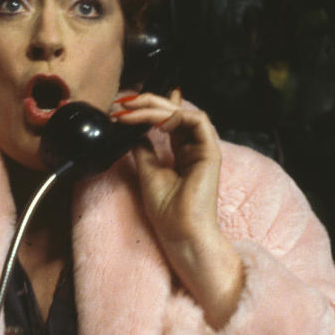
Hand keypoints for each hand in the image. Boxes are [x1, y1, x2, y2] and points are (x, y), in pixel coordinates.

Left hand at [112, 90, 242, 327]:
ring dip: (157, 108)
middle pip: (174, 112)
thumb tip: (133, 129)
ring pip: (184, 113)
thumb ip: (144, 148)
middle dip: (147, 102)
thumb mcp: (147, 171)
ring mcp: (203, 148)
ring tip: (134, 112)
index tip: (125, 103)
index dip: (150, 106)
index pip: (169, 119)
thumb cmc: (167, 211)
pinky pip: (198, 121)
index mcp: (182, 152)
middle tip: (123, 102)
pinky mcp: (210, 152)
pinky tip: (158, 124)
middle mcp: (194, 147)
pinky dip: (177, 116)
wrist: (181, 232)